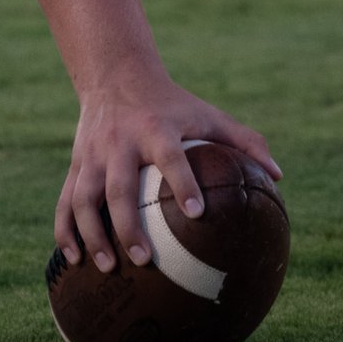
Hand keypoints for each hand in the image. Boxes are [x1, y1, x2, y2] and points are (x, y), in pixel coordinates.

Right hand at [55, 67, 279, 274]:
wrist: (116, 75)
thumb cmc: (171, 103)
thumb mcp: (206, 113)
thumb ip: (243, 141)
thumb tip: (278, 176)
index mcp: (156, 129)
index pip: (171, 156)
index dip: (183, 183)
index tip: (198, 213)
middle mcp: (121, 142)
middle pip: (119, 187)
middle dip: (128, 224)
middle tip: (144, 258)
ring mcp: (93, 155)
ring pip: (85, 197)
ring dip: (93, 234)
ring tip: (108, 266)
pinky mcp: (76, 164)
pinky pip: (65, 201)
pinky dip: (64, 231)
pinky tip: (74, 259)